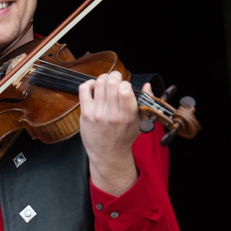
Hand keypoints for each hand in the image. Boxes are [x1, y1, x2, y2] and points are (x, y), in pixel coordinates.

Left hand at [78, 71, 151, 195]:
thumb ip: (145, 103)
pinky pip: (84, 90)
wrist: (108, 154)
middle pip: (111, 83)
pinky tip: (94, 86)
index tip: (125, 86)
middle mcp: (112, 115)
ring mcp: (97, 114)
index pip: (125, 90)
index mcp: (128, 116)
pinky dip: (89, 83)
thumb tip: (147, 85)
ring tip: (106, 81)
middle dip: (115, 75)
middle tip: (116, 78)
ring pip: (98, 84)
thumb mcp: (140, 123)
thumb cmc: (124, 137)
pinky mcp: (85, 114)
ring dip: (103, 78)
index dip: (125, 83)